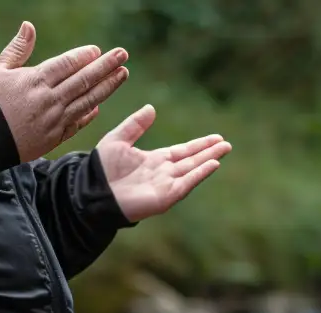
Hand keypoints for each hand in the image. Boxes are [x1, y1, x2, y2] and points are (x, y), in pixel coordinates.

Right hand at [0, 22, 129, 161]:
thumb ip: (18, 48)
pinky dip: (89, 114)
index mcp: (35, 80)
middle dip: (106, 67)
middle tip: (123, 55)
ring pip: (87, 101)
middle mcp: (50, 100)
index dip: (84, 56)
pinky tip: (98, 106)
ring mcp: (55, 120)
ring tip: (122, 75)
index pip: (67, 64)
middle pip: (84, 80)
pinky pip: (77, 123)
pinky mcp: (54, 137)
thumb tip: (29, 25)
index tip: (98, 50)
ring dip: (107, 87)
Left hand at [96, 104, 228, 221]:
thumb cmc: (101, 169)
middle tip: (227, 143)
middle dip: (209, 151)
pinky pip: (186, 183)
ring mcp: (166, 185)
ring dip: (209, 160)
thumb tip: (151, 108)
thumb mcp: (118, 139)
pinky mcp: (165, 197)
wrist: (93, 191)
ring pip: (193, 170)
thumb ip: (135, 125)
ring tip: (224, 150)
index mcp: (154, 160)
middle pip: (192, 160)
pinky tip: (212, 164)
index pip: (183, 151)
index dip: (199, 145)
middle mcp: (164, 173)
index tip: (215, 138)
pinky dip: (200, 174)